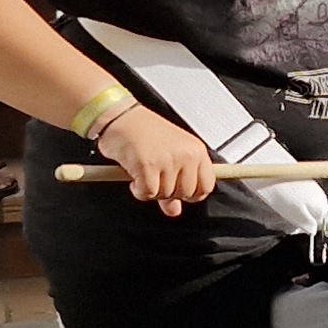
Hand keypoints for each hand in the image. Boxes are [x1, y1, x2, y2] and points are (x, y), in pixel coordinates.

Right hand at [97, 104, 217, 214]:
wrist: (121, 116)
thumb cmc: (143, 130)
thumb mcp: (168, 155)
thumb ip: (175, 184)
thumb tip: (175, 210)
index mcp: (196, 150)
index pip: (206, 186)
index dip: (192, 194)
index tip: (180, 192)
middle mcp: (185, 155)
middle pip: (185, 194)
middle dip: (168, 193)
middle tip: (156, 178)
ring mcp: (168, 160)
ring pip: (165, 195)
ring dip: (150, 190)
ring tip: (144, 172)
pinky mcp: (148, 165)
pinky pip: (147, 193)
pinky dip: (138, 190)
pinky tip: (135, 177)